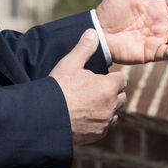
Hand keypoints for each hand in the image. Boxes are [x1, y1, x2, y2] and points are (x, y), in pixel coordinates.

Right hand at [49, 29, 127, 144]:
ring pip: (114, 114)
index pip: (122, 80)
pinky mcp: (97, 136)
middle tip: (96, 90)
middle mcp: (111, 106)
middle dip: (112, 93)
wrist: (46, 117)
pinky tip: (85, 117)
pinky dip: (99, 123)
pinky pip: (104, 127)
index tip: (101, 77)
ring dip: (107, 108)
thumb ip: (84, 48)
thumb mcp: (70, 63)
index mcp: (108, 87)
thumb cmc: (58, 88)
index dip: (112, 77)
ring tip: (90, 104)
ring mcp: (105, 123)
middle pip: (122, 97)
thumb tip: (93, 32)